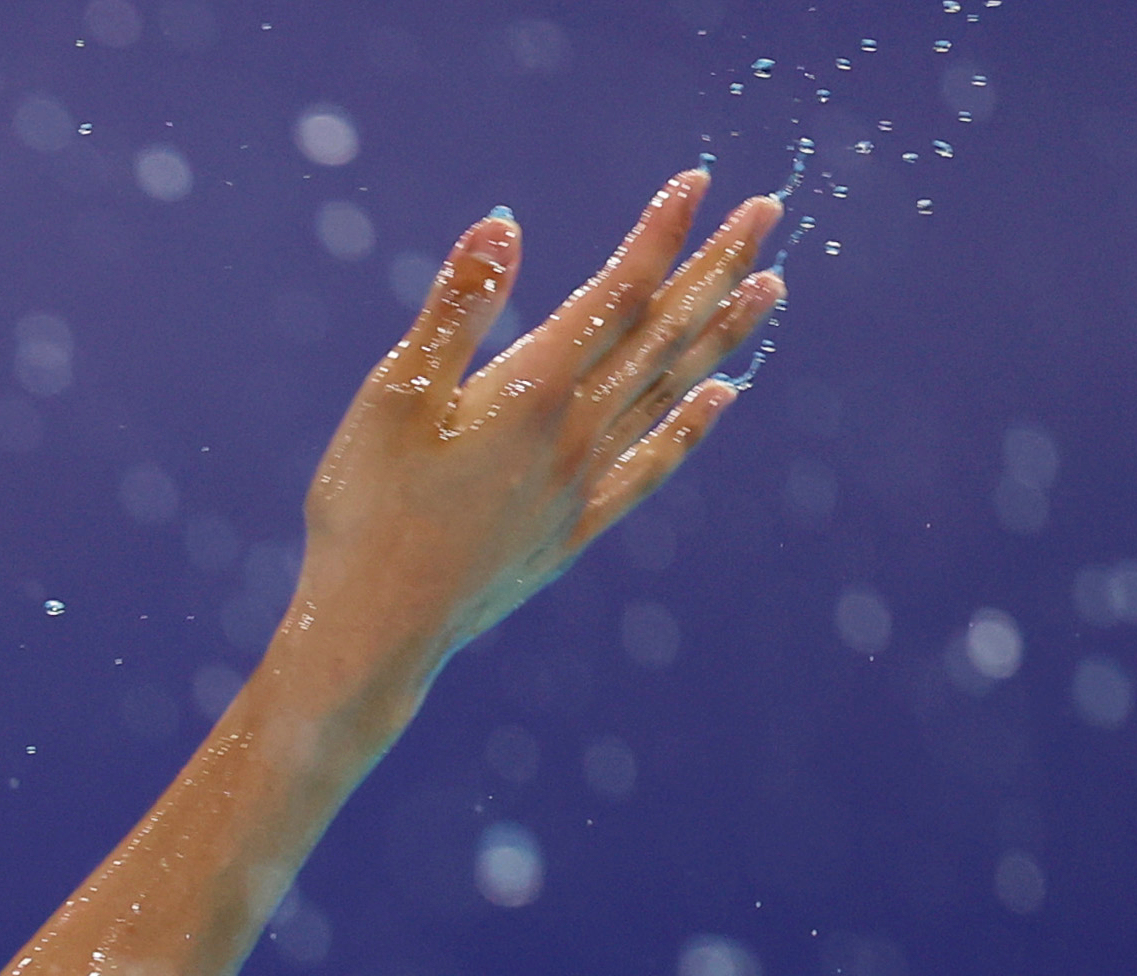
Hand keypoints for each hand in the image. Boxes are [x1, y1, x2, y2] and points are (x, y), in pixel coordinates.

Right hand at [284, 170, 784, 701]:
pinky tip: (721, 397)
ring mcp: (580, 487)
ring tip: (770, 287)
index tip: (698, 180)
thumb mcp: (392, 398)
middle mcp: (573, 434)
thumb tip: (504, 224)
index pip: (615, 294)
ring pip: (670, 394)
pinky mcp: (571, 532)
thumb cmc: (366, 513)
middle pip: (662, 337)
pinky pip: (650, 467)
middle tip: (769, 212)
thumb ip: (455, 310)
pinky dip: (691, 427)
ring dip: (723, 336)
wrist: (374, 633)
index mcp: (531, 392)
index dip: (659, 234)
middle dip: (716, 268)